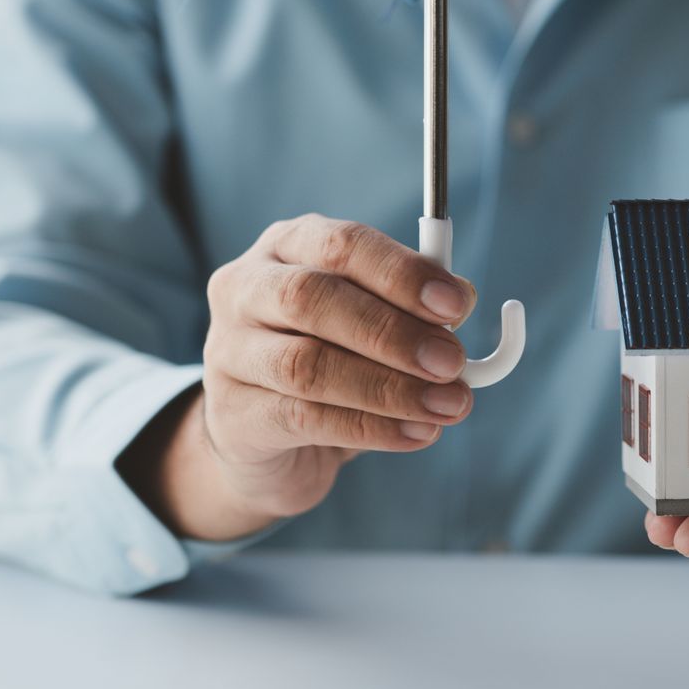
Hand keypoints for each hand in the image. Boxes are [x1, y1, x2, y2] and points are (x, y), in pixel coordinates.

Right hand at [147, 214, 477, 541]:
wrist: (270, 444)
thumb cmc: (332, 362)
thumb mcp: (371, 325)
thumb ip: (413, 309)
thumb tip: (460, 302)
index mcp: (286, 246)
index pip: (341, 244)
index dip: (401, 272)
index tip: (456, 303)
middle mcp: (246, 288)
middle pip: (311, 297)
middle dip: (392, 331)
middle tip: (451, 361)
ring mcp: (228, 352)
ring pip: (306, 365)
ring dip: (388, 388)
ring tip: (446, 406)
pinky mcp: (234, 415)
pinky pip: (304, 419)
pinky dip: (371, 428)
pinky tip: (416, 433)